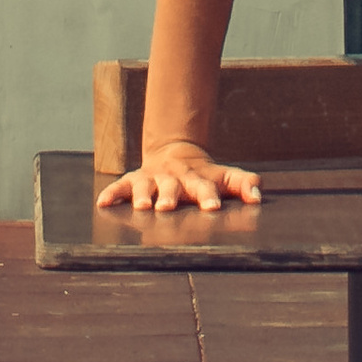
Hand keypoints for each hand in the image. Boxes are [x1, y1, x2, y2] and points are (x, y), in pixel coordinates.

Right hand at [95, 141, 262, 212]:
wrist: (176, 153)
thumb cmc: (204, 175)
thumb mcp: (225, 176)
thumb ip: (243, 184)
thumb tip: (258, 197)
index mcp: (197, 178)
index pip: (205, 187)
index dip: (209, 197)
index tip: (212, 208)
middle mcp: (174, 177)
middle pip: (173, 187)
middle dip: (170, 196)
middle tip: (167, 208)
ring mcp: (153, 178)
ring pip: (147, 186)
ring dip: (144, 195)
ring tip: (142, 207)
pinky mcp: (134, 180)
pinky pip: (121, 186)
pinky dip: (112, 194)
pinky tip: (103, 203)